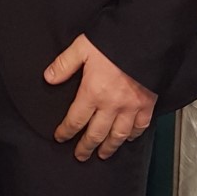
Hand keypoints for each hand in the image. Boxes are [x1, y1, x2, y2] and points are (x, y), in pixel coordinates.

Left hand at [44, 34, 155, 160]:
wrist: (145, 39)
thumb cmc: (114, 41)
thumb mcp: (82, 47)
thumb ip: (64, 64)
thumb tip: (49, 78)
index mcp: (93, 91)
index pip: (75, 119)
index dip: (66, 131)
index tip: (60, 137)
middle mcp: (112, 104)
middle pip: (96, 134)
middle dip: (86, 147)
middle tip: (80, 156)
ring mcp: (131, 107)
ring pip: (118, 136)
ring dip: (108, 148)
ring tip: (102, 154)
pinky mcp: (147, 104)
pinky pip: (140, 127)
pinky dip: (133, 136)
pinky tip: (128, 139)